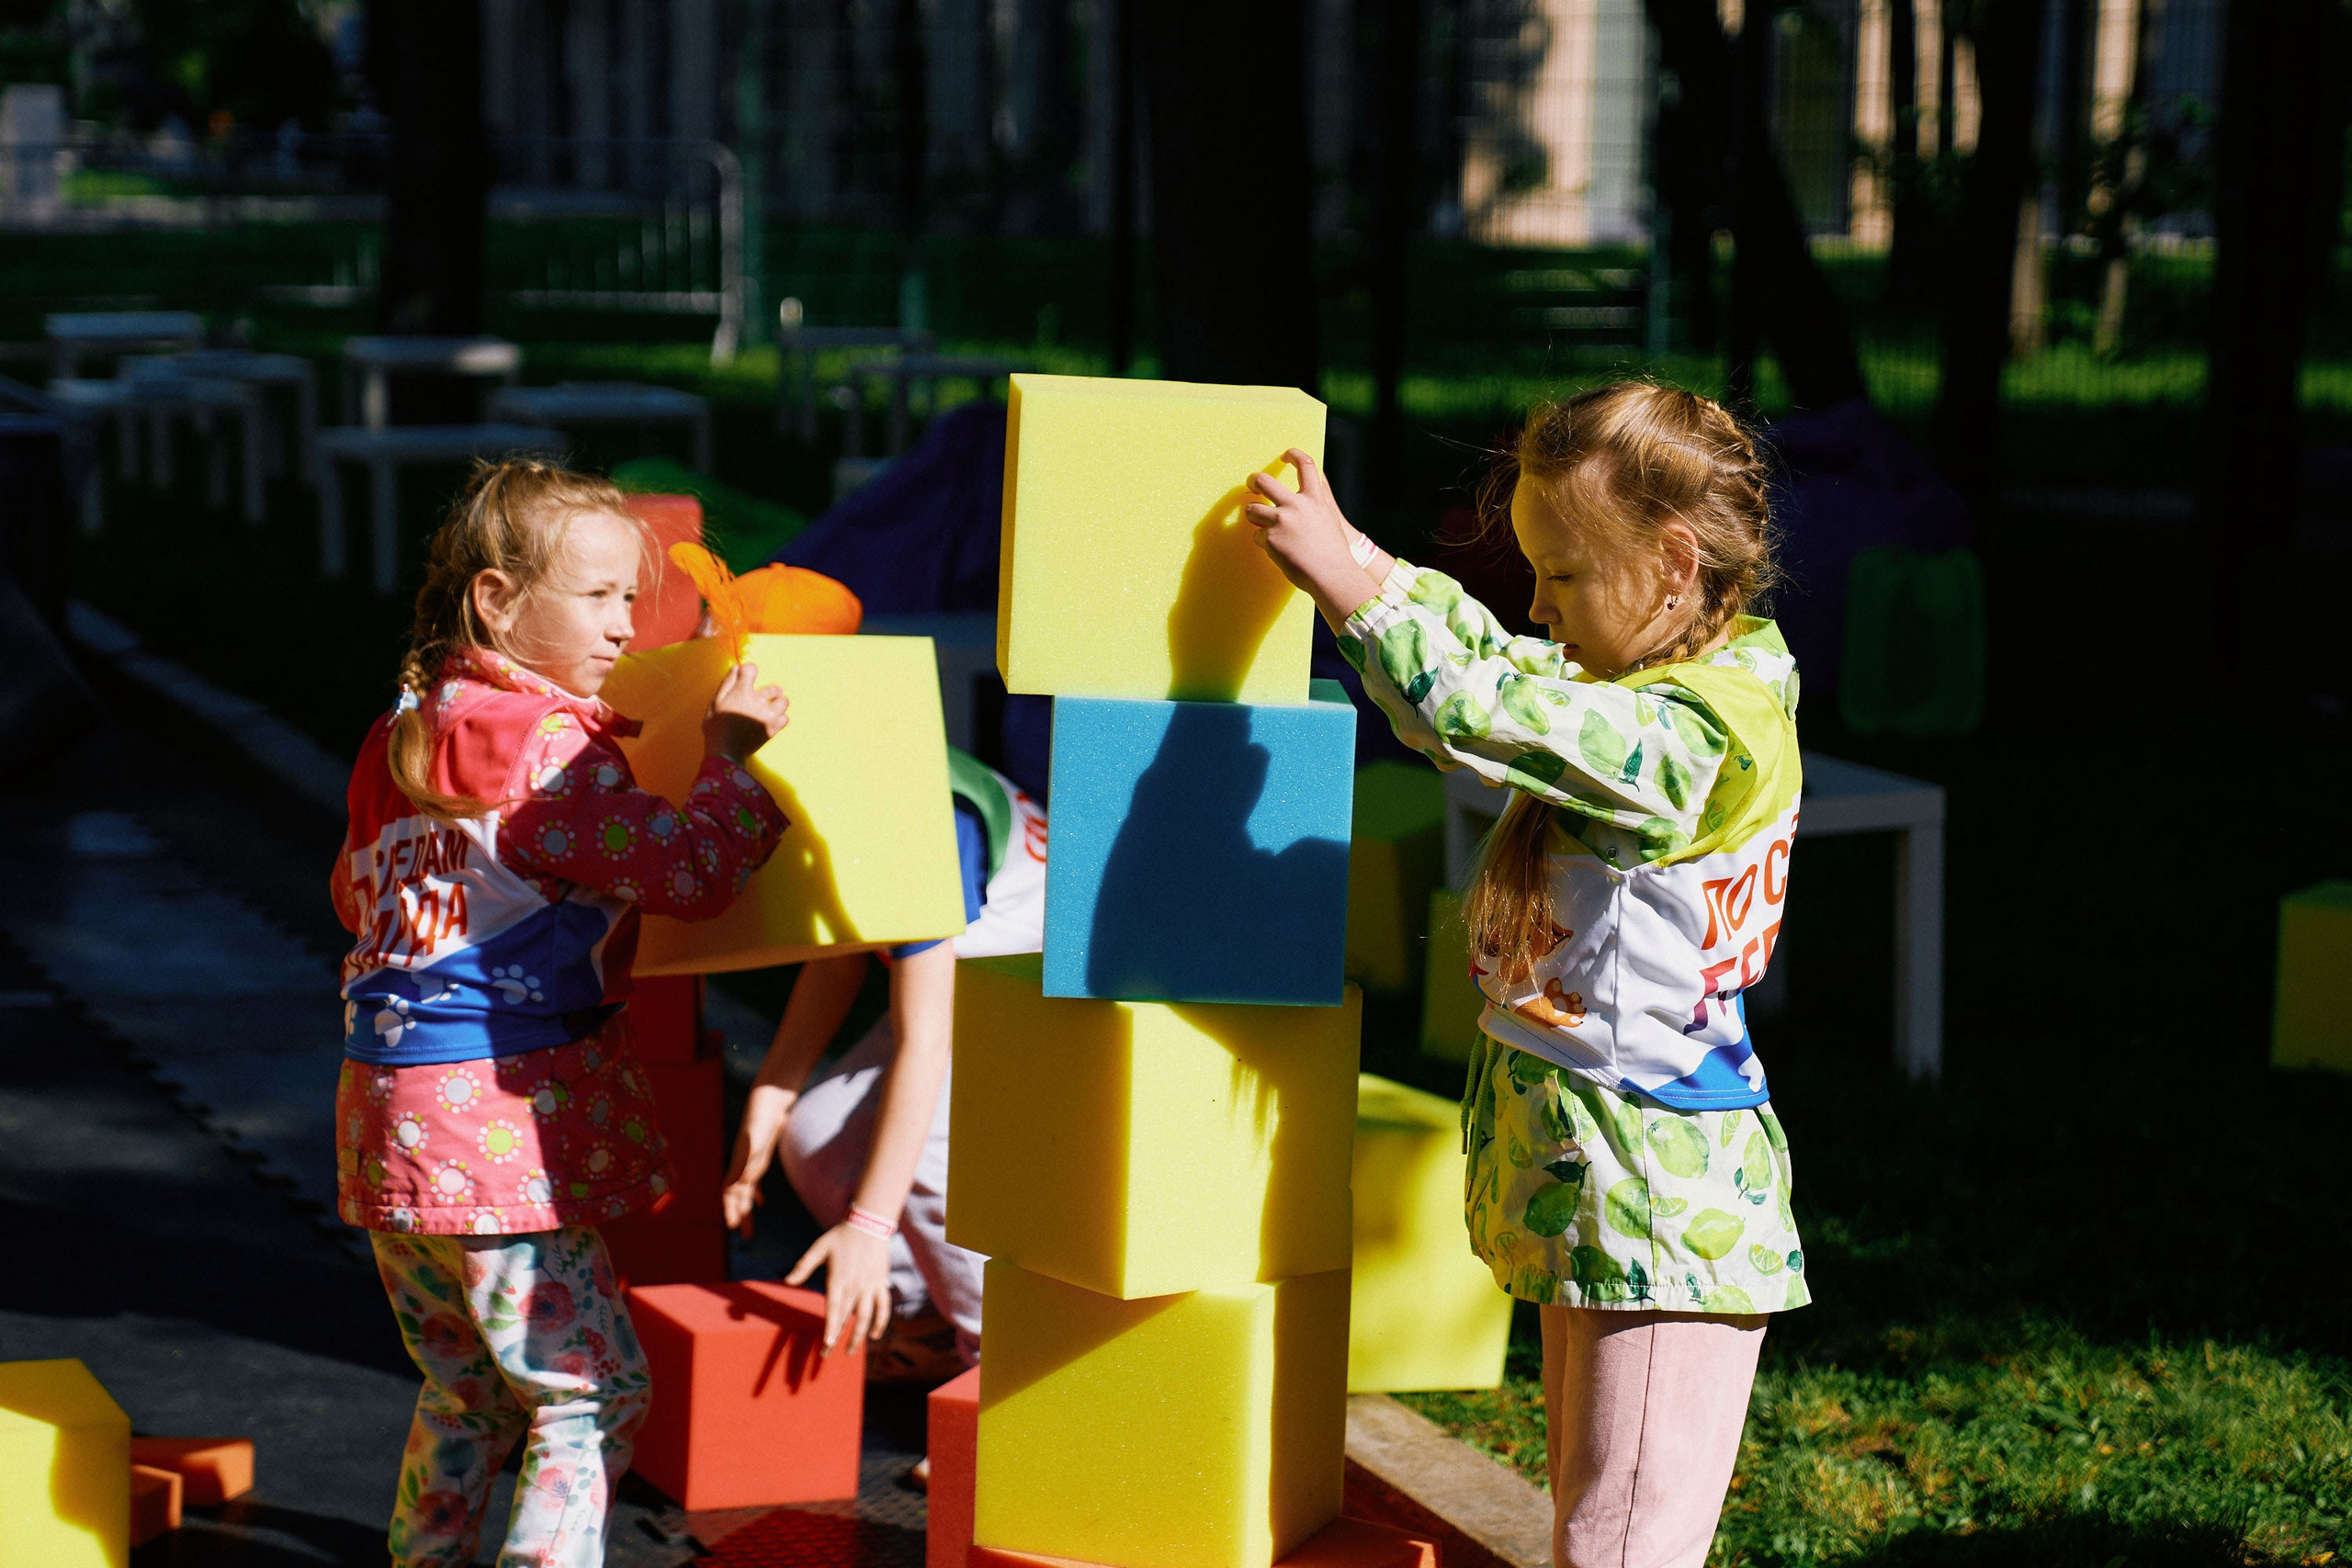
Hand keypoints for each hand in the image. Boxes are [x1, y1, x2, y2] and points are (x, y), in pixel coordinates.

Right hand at [704, 660, 788, 761]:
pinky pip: (785, 718)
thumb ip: (727, 683)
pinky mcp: (773, 729)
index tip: (745, 678)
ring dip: (778, 703)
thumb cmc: (716, 726)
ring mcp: (768, 715)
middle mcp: (758, 701)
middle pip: (773, 688)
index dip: (748, 671)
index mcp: (742, 691)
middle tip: (761, 699)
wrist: (725, 751)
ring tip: (769, 709)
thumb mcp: (715, 702)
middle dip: (768, 691)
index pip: (751, 668)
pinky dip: (779, 718)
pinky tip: (770, 720)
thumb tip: (737, 667)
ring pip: (783, 701)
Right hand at [721, 1083, 791, 1237]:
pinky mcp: (761, 1156)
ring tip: (748, 1227)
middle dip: (739, 1214)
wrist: (769, 1100)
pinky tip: (760, 1203)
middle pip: (738, 1195)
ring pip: (747, 1191)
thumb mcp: (754, 1140)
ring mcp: (751, 1161)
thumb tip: (734, 1185)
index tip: (731, 1226)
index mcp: (739, 1164)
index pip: (731, 1192)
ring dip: (746, 1208)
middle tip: (742, 1234)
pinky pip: (756, 1180)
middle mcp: (743, 1165)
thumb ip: (745, 1162)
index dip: (730, 1208)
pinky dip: (757, 1193)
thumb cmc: (761, 1118)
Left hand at [785, 1223, 893, 1354]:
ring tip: (850, 1352)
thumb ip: (803, 1266)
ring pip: (865, 1317)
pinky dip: (880, 1321)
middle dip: (836, 1338)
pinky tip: (874, 1335)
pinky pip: (883, 1307)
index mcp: (838, 1279)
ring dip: (858, 1336)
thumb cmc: (840, 1236)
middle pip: (846, 1318)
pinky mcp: (880, 1284)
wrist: (868, 1225)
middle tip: (826, 1355)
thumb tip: (787, 1281)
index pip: (833, 1308)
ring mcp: (869, 1286)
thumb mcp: (818, 1248)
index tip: (827, 1343)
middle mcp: (855, 1286)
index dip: (831, 1326)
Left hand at [1243, 450, 1365, 592]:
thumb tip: (1310, 497)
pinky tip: (1277, 551)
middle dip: (1253, 480)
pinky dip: (1264, 543)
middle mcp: (1295, 505)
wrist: (1332, 575)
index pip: (1305, 465)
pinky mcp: (1270, 539)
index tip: (1285, 456)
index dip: (1293, 455)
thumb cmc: (1333, 553)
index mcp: (1314, 499)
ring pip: (1252, 509)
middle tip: (1251, 484)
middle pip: (1264, 481)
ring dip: (1253, 515)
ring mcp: (1280, 521)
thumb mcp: (1330, 520)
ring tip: (1260, 524)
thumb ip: (1316, 505)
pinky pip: (1257, 536)